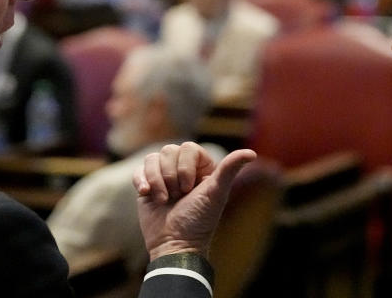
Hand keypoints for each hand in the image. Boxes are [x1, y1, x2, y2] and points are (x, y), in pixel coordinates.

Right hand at [133, 141, 256, 260]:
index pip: (188, 148)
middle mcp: (182, 169)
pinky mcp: (147, 186)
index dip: (185, 167)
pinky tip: (147, 194)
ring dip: (157, 181)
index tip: (189, 189)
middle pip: (169, 150)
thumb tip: (251, 153)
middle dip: (171, 176)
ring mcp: (163, 177)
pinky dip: (142, 181)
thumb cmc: (199, 221)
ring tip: (164, 200)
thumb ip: (230, 170)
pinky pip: (139, 170)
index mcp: (201, 168)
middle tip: (178, 197)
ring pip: (152, 158)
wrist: (174, 244)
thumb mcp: (216, 193)